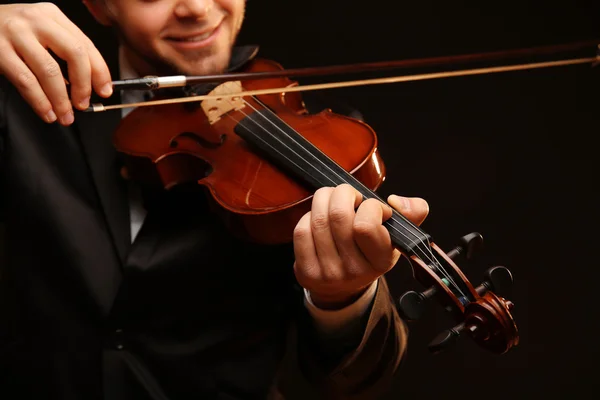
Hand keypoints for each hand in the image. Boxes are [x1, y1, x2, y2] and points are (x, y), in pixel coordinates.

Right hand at [0, 3, 111, 125]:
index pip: (85, 45)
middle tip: (83, 104)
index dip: (100, 71)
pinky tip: (47, 112)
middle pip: (74, 54)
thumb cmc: (10, 31)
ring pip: (50, 71)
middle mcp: (37, 21)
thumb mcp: (40, 31)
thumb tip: (86, 85)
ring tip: (65, 115)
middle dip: (83, 85)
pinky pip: (26, 81)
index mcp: (53, 15)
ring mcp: (16, 34)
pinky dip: (40, 102)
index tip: (105, 90)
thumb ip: (63, 51)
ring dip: (61, 100)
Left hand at [293, 184, 428, 308]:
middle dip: (343, 193)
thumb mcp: (396, 236)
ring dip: (324, 200)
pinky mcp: (307, 272)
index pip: (365, 225)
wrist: (344, 287)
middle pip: (338, 215)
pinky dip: (308, 217)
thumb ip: (411, 213)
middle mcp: (355, 271)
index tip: (372, 207)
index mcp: (381, 261)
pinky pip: (302, 232)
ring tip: (333, 201)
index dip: (368, 205)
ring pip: (318, 219)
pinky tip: (318, 219)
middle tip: (349, 195)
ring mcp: (328, 273)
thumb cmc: (371, 251)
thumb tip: (395, 201)